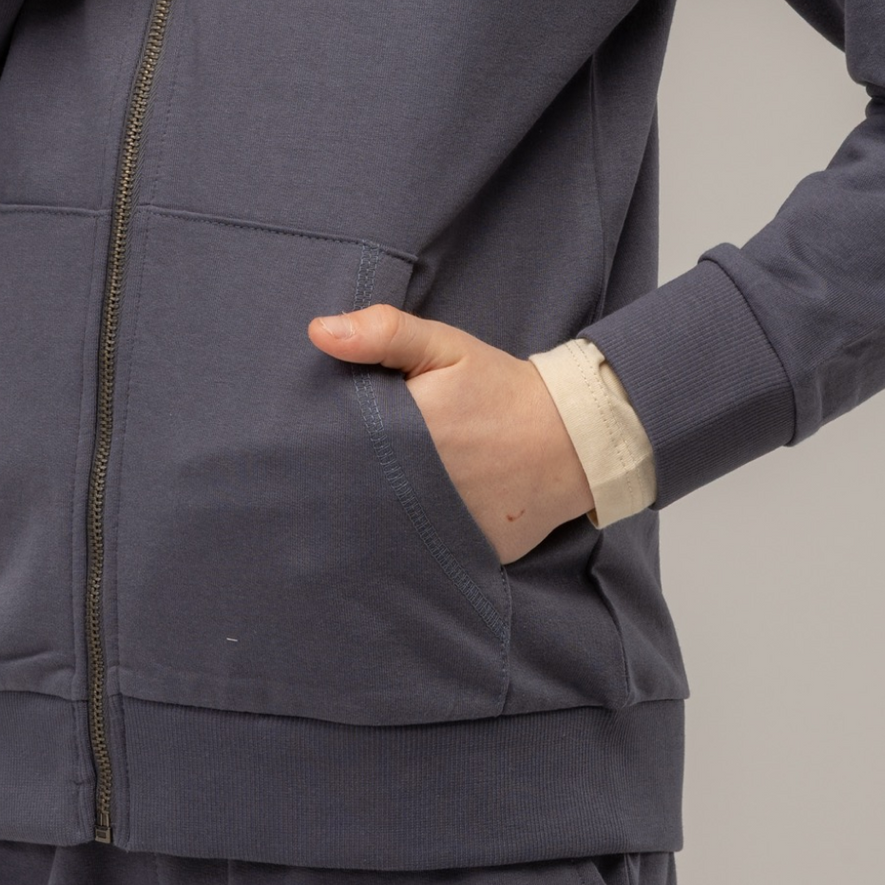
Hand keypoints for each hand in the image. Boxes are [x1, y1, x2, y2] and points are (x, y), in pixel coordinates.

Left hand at [307, 305, 593, 563]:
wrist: (571, 439)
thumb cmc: (500, 389)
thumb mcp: (446, 347)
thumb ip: (384, 334)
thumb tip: (317, 331)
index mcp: (410, 430)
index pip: (336, 442)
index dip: (320, 437)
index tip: (312, 432)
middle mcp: (422, 485)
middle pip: (354, 487)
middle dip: (342, 475)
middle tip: (343, 462)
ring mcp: (444, 526)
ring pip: (381, 523)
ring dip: (370, 509)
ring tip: (370, 491)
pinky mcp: (465, 553)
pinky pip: (419, 550)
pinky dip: (408, 537)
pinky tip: (404, 519)